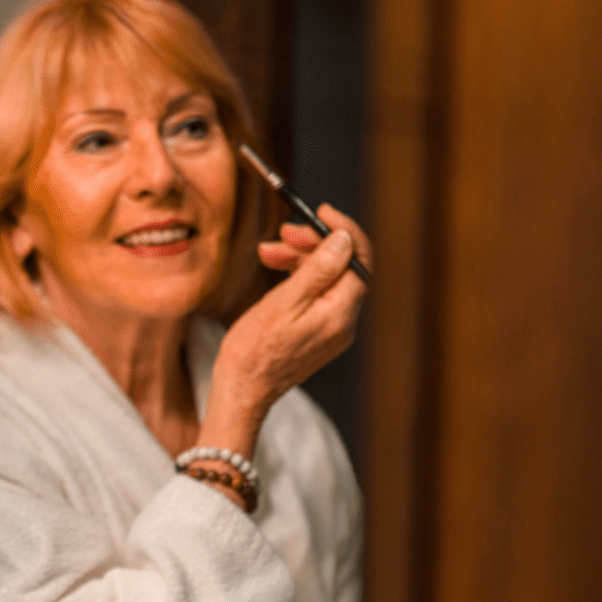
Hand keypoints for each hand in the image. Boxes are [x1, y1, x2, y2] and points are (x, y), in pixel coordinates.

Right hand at [200, 205, 371, 457]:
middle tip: (284, 232)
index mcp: (340, 313)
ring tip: (267, 252)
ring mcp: (332, 329)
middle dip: (314, 244)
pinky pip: (316, 296)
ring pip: (327, 279)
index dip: (344, 231)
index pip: (359, 260)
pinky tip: (275, 270)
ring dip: (301, 259)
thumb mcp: (284, 302)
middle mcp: (344, 322)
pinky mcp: (318, 333)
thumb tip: (344, 240)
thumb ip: (318, 269)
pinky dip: (298, 278)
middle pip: (343, 267)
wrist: (242, 390)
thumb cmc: (254, 350)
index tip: (322, 212)